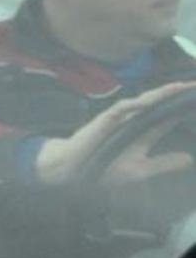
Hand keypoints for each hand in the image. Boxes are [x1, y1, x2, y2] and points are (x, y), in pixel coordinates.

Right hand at [39, 79, 195, 187]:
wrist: (73, 170)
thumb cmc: (102, 169)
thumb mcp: (140, 170)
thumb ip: (164, 164)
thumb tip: (190, 160)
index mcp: (144, 131)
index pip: (169, 115)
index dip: (184, 106)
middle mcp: (135, 120)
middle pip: (161, 102)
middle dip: (178, 93)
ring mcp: (121, 118)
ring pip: (145, 101)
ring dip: (162, 93)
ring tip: (181, 86)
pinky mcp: (105, 120)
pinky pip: (122, 108)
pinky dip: (136, 104)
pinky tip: (150, 101)